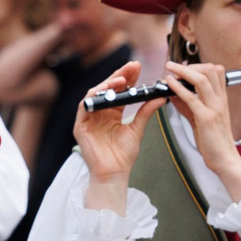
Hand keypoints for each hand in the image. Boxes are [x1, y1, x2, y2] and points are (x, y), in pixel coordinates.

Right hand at [73, 59, 164, 211]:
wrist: (114, 174)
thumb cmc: (123, 156)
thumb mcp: (138, 129)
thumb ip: (146, 111)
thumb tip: (161, 96)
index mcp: (112, 113)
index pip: (120, 90)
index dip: (128, 77)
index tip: (139, 67)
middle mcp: (100, 113)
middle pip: (108, 88)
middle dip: (119, 75)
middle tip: (132, 66)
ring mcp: (89, 119)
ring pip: (95, 93)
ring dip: (107, 84)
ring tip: (121, 79)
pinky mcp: (80, 126)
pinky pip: (84, 106)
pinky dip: (94, 97)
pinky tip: (106, 92)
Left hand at [162, 63, 240, 202]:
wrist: (225, 160)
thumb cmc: (213, 142)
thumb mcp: (202, 119)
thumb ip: (190, 105)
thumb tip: (175, 93)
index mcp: (221, 99)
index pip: (216, 71)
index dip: (199, 66)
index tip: (183, 68)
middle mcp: (220, 100)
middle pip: (210, 70)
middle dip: (190, 65)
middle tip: (173, 65)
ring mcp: (214, 108)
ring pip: (201, 80)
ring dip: (182, 71)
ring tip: (169, 68)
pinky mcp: (206, 119)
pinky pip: (192, 98)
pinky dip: (178, 87)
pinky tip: (169, 84)